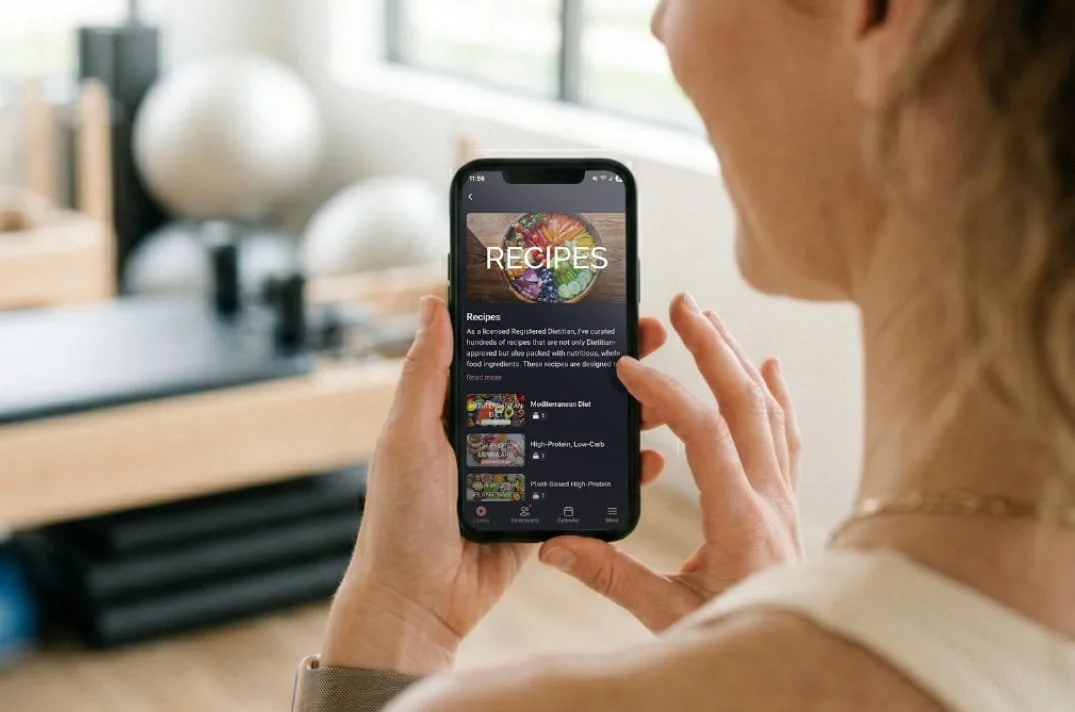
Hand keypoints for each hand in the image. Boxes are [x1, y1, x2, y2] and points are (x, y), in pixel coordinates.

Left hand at [321, 297, 669, 673]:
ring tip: (661, 392)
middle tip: (646, 336)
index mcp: (460, 405)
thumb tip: (434, 302)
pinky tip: (648, 456)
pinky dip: (618, 467)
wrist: (418, 602)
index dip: (549, 323)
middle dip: (603, 360)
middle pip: (558, 382)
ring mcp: (522, 467)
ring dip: (622, 409)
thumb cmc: (401, 517)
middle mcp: (495, 428)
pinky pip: (585, 479)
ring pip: (579, 426)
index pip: (513, 348)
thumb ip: (425, 373)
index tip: (589, 300)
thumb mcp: (409, 436)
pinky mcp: (542, 505)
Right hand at [539, 293, 803, 632]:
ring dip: (739, 361)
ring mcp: (784, 498)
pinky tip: (768, 366)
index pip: (706, 436)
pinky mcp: (786, 503)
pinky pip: (785, 435)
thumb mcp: (666, 614)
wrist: (795, 659)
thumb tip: (552, 546)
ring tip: (711, 320)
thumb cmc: (729, 636)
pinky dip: (775, 394)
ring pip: (769, 412)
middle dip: (714, 348)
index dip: (667, 395)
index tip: (628, 369)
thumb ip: (611, 577)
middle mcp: (770, 499)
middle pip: (747, 405)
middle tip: (683, 304)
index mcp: (739, 521)